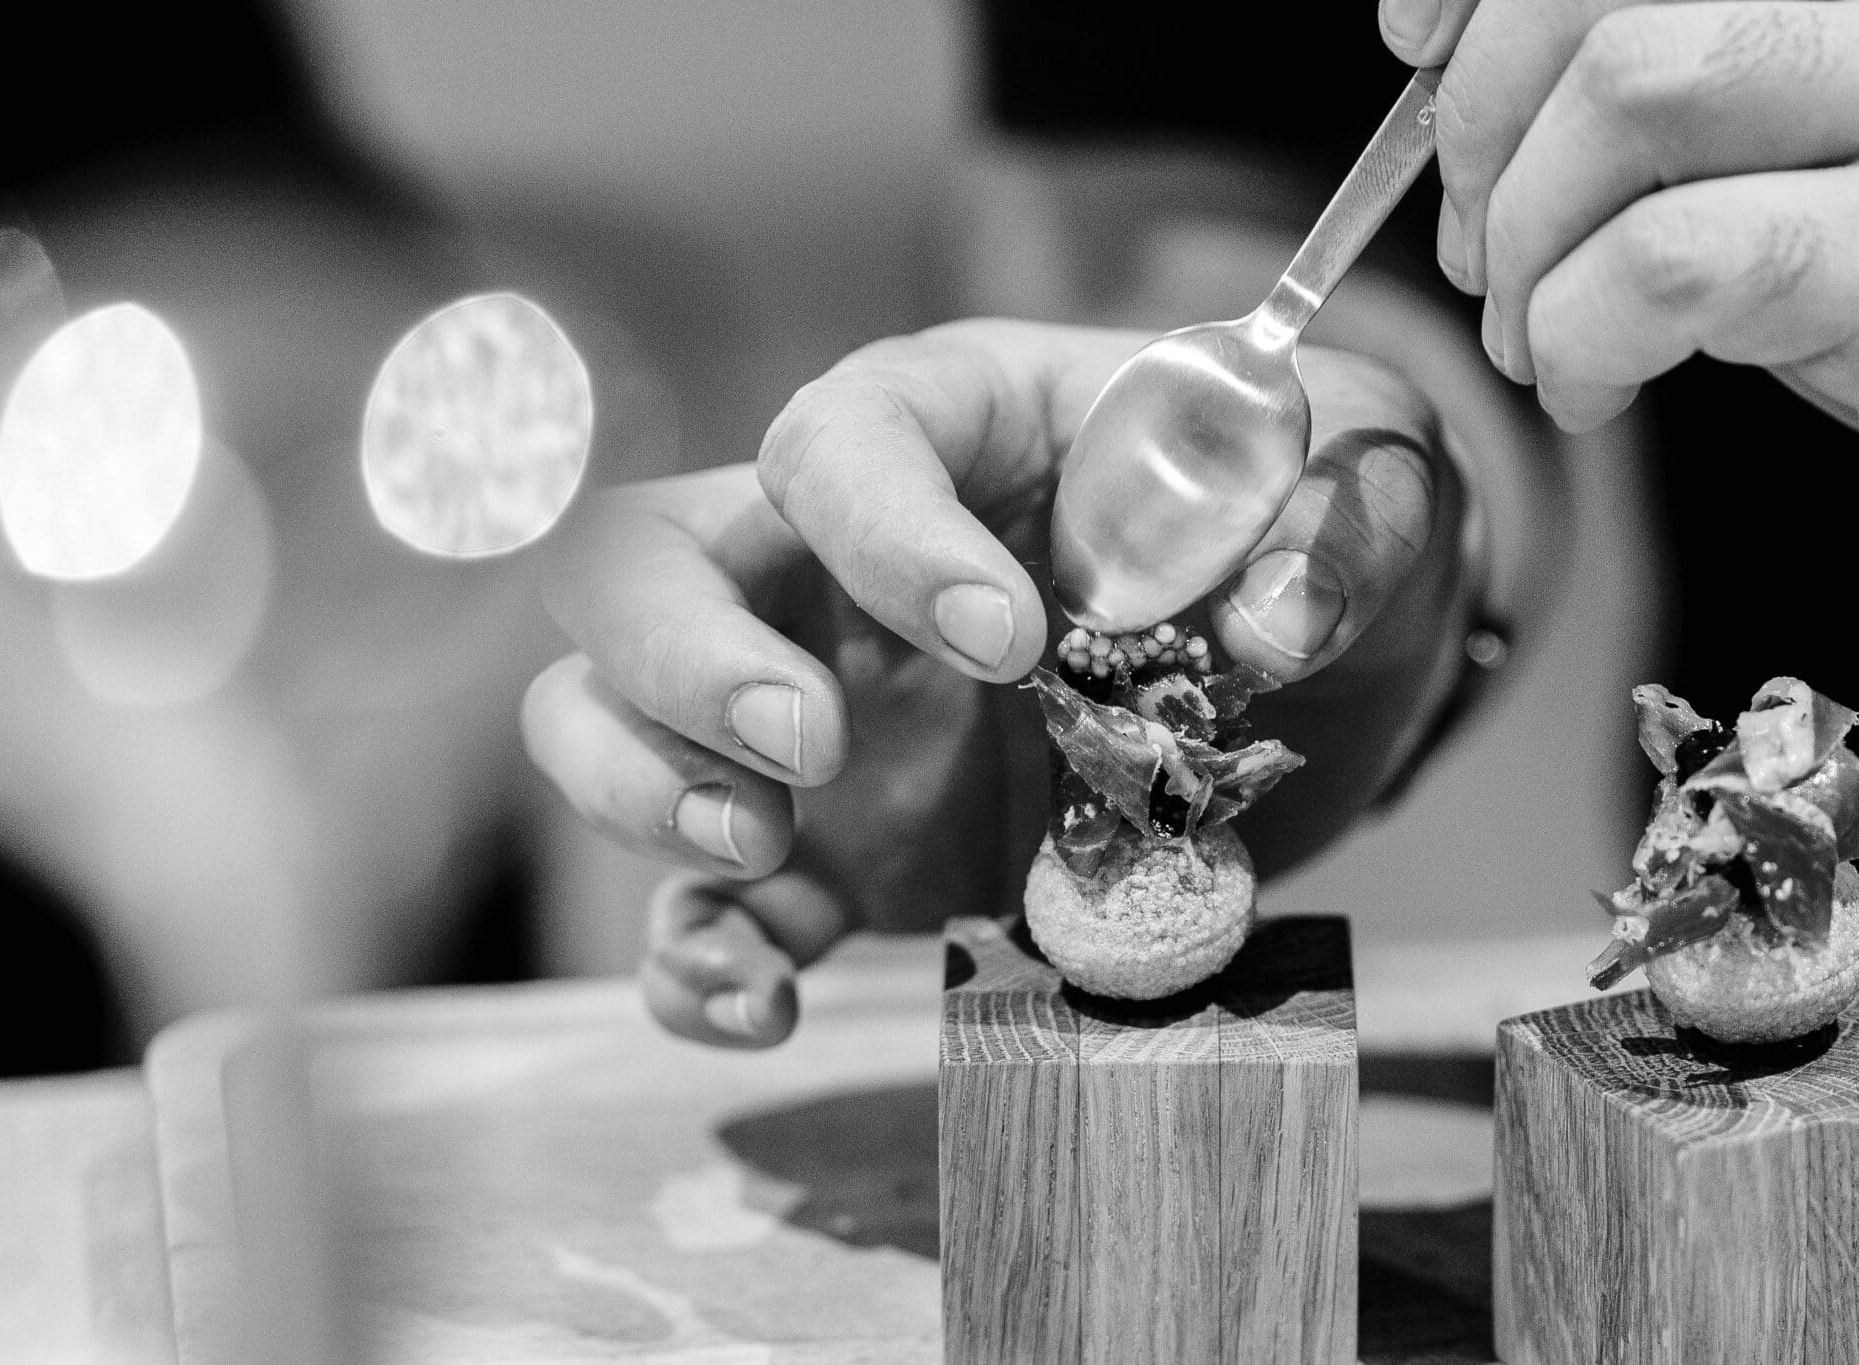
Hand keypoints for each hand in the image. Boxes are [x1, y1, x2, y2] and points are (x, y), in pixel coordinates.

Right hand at [523, 319, 1475, 1047]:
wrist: (1313, 657)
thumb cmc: (1300, 517)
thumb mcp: (1361, 467)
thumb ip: (1337, 518)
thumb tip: (1268, 627)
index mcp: (944, 429)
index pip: (836, 444)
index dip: (884, 535)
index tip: (1009, 638)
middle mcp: (830, 562)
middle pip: (637, 562)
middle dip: (684, 657)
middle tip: (813, 748)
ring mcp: (807, 712)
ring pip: (600, 713)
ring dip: (641, 786)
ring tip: (767, 847)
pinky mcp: (830, 851)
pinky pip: (698, 900)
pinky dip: (694, 958)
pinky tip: (765, 1001)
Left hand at [1378, 0, 1858, 430]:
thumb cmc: (1840, 250)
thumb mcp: (1737, 135)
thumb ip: (1634, 63)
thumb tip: (1440, 40)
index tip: (1414, 42)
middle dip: (1482, 131)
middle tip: (1479, 247)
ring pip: (1633, 93)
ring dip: (1526, 240)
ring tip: (1534, 330)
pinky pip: (1675, 261)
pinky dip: (1581, 335)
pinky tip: (1591, 381)